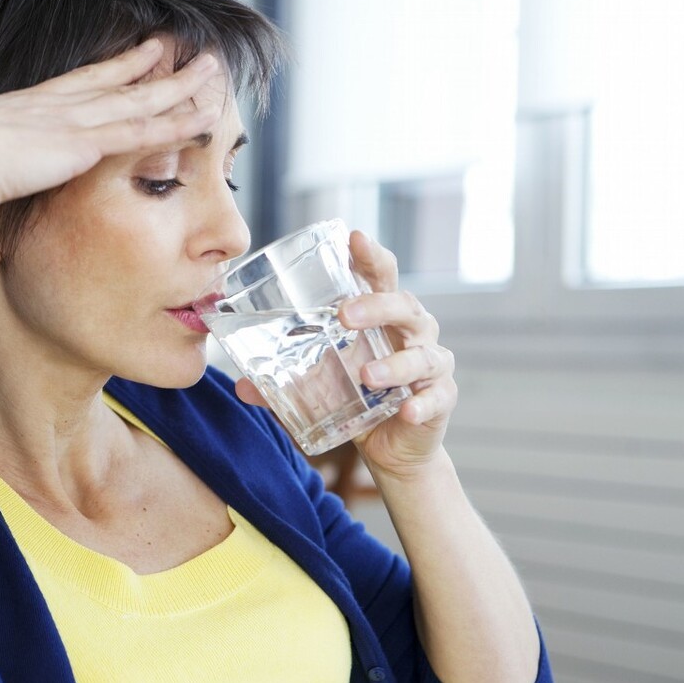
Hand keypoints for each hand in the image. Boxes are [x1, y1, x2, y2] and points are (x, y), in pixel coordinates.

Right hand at [0, 38, 221, 209]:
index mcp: (26, 112)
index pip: (77, 85)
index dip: (107, 70)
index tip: (128, 58)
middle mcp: (56, 108)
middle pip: (115, 81)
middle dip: (149, 66)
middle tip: (177, 50)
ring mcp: (74, 121)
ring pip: (142, 99)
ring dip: (180, 85)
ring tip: (211, 70)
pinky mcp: (87, 143)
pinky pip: (146, 130)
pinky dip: (179, 121)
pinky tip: (206, 114)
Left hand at [234, 230, 457, 478]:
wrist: (390, 445)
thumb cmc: (357, 396)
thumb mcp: (319, 384)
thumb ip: (282, 382)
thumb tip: (242, 386)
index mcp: (382, 317)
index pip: (381, 276)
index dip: (371, 256)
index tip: (354, 237)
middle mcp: (411, 332)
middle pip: (405, 305)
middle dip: (377, 306)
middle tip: (344, 315)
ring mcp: (431, 364)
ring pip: (423, 354)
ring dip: (395, 364)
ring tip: (367, 376)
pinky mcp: (441, 398)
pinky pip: (437, 397)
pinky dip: (422, 403)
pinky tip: (406, 410)